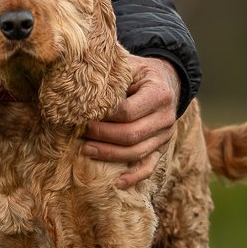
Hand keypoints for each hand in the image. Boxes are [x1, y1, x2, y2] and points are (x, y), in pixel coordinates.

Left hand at [83, 55, 180, 187]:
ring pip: (137, 152)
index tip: (82, 113)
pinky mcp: (162, 147)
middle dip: (102, 136)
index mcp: (159, 94)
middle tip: (79, 132)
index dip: (103, 116)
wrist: (165, 80)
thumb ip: (112, 72)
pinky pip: (150, 166)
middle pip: (131, 134)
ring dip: (109, 154)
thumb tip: (80, 82)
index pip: (127, 112)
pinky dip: (135, 176)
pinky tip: (118, 183)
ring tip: (85, 150)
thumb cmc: (139, 72)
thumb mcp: (130, 64)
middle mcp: (166, 117)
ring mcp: (165, 136)